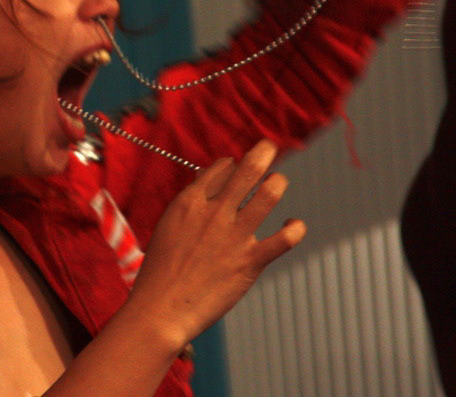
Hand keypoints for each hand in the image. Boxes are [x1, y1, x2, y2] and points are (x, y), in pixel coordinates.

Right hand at [123, 140, 305, 351]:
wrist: (161, 308)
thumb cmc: (160, 271)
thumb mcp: (167, 227)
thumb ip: (190, 207)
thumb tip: (208, 187)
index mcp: (189, 202)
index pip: (221, 167)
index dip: (232, 164)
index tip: (237, 166)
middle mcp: (214, 212)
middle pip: (247, 169)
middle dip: (264, 152)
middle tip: (269, 147)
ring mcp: (234, 235)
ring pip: (269, 194)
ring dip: (278, 182)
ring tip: (279, 181)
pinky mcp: (250, 261)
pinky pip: (285, 238)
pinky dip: (295, 228)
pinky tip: (294, 225)